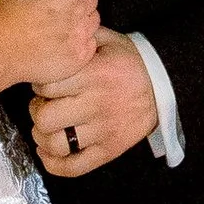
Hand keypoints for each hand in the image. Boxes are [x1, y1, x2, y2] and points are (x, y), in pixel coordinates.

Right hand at [0, 0, 98, 90]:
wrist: (0, 49)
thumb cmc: (7, 9)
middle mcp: (80, 6)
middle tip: (60, 4)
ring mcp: (82, 33)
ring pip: (93, 19)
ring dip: (81, 19)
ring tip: (60, 25)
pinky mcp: (81, 55)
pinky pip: (89, 42)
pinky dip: (79, 42)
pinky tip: (61, 43)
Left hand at [29, 35, 159, 177]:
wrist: (166, 86)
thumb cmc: (130, 61)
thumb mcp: (107, 40)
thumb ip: (80, 36)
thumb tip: (52, 35)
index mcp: (93, 75)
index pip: (45, 85)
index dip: (39, 84)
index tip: (45, 83)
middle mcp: (96, 104)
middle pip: (45, 118)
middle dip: (37, 110)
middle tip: (43, 104)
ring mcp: (103, 131)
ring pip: (56, 144)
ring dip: (43, 137)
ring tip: (47, 127)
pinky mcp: (110, 150)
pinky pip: (74, 167)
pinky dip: (54, 164)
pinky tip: (48, 151)